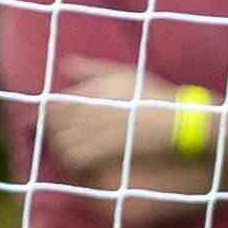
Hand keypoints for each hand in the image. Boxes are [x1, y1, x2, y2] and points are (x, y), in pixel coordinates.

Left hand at [38, 61, 154, 185]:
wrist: (176, 121)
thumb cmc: (152, 97)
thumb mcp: (122, 74)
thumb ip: (91, 69)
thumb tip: (65, 64)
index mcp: (89, 90)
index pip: (54, 104)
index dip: (50, 116)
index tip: (57, 122)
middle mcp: (88, 107)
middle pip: (54, 124)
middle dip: (54, 132)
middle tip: (62, 138)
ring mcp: (95, 128)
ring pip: (61, 141)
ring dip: (62, 147)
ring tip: (71, 151)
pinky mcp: (104, 148)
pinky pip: (75, 157)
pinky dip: (74, 161)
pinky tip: (82, 162)